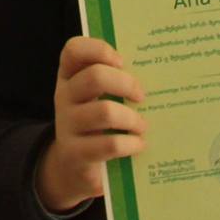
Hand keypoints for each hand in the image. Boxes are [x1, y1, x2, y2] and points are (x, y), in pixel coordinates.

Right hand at [35, 36, 146, 214]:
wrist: (74, 169)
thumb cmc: (96, 126)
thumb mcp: (98, 99)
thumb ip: (115, 84)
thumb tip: (156, 73)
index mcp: (70, 76)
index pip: (74, 50)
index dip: (98, 49)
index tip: (122, 61)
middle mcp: (64, 96)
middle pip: (94, 77)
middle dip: (125, 84)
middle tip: (142, 96)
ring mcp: (67, 125)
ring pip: (105, 111)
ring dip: (132, 119)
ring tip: (142, 126)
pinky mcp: (75, 153)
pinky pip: (109, 144)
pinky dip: (130, 144)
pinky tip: (138, 145)